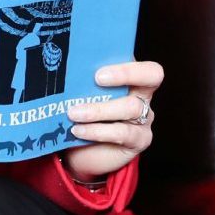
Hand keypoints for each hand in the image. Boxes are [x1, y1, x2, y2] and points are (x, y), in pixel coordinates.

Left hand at [61, 60, 163, 183]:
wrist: (80, 150)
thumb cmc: (82, 114)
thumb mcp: (82, 94)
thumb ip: (83, 80)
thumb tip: (64, 63)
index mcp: (131, 78)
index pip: (145, 66)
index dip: (129, 65)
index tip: (100, 70)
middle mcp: (142, 96)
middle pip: (150, 78)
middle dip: (125, 74)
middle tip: (97, 78)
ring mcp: (143, 119)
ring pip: (131, 107)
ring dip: (100, 109)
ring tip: (74, 113)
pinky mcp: (138, 140)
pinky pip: (122, 133)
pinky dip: (97, 131)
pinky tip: (78, 130)